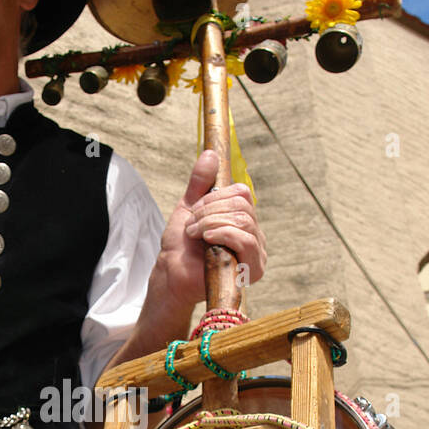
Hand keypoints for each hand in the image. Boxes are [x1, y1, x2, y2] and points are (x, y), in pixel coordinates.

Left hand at [158, 149, 266, 306]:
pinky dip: (223, 234)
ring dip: (213, 223)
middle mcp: (253, 234)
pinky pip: (246, 240)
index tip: (195, 210)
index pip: (242, 193)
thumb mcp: (188, 207)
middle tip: (192, 225)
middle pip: (242, 205)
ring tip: (196, 234)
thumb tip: (210, 154)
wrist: (172, 275)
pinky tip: (207, 240)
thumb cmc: (181, 246)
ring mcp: (256, 252)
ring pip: (244, 221)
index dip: (216, 197)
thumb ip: (200, 183)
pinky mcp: (254, 269)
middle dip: (211, 211)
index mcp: (241, 219)